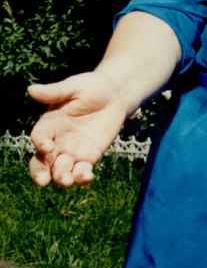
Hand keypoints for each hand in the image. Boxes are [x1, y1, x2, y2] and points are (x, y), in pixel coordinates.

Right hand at [28, 73, 128, 187]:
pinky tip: (87, 176)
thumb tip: (30, 89)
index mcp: (50, 123)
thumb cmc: (92, 87)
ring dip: (61, 178)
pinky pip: (81, 172)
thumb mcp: (75, 87)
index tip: (47, 147)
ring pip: (60, 171)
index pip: (39, 136)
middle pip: (41, 162)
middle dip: (39, 173)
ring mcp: (72, 152)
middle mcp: (57, 141)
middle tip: (43, 181)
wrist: (115, 95)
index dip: (40, 143)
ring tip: (67, 180)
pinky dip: (82, 177)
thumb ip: (55, 92)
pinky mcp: (88, 158)